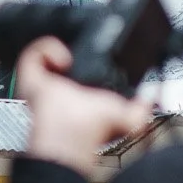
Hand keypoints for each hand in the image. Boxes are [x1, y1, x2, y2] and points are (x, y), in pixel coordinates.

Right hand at [19, 38, 153, 174]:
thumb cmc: (94, 130)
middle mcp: (60, 90)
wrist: (73, 134)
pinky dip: (47, 49)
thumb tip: (152, 98)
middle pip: (58, 62)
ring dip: (56, 48)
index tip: (96, 51)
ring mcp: (43, 84)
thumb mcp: (129, 118)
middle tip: (80, 48)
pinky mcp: (30, 78)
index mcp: (80, 97)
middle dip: (70, 49)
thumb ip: (142, 110)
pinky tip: (63, 58)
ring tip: (71, 56)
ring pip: (41, 55)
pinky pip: (32, 54)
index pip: (80, 73)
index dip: (86, 61)